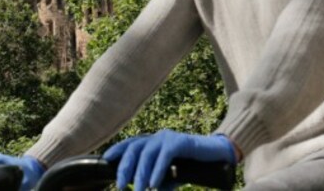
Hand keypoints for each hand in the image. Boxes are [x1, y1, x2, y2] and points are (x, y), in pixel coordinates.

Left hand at [103, 130, 236, 190]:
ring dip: (141, 173)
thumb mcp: (172, 176)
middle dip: (125, 167)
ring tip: (139, 189)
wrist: (218, 155)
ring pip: (147, 153)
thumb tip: (150, 190)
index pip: (131, 144)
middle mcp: (157, 137)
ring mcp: (168, 137)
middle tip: (120, 185)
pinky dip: (158, 170)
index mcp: (152, 142)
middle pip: (134, 148)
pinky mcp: (180, 141)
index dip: (117, 150)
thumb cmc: (192, 165)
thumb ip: (160, 182)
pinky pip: (164, 156)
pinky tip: (155, 184)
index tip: (106, 160)